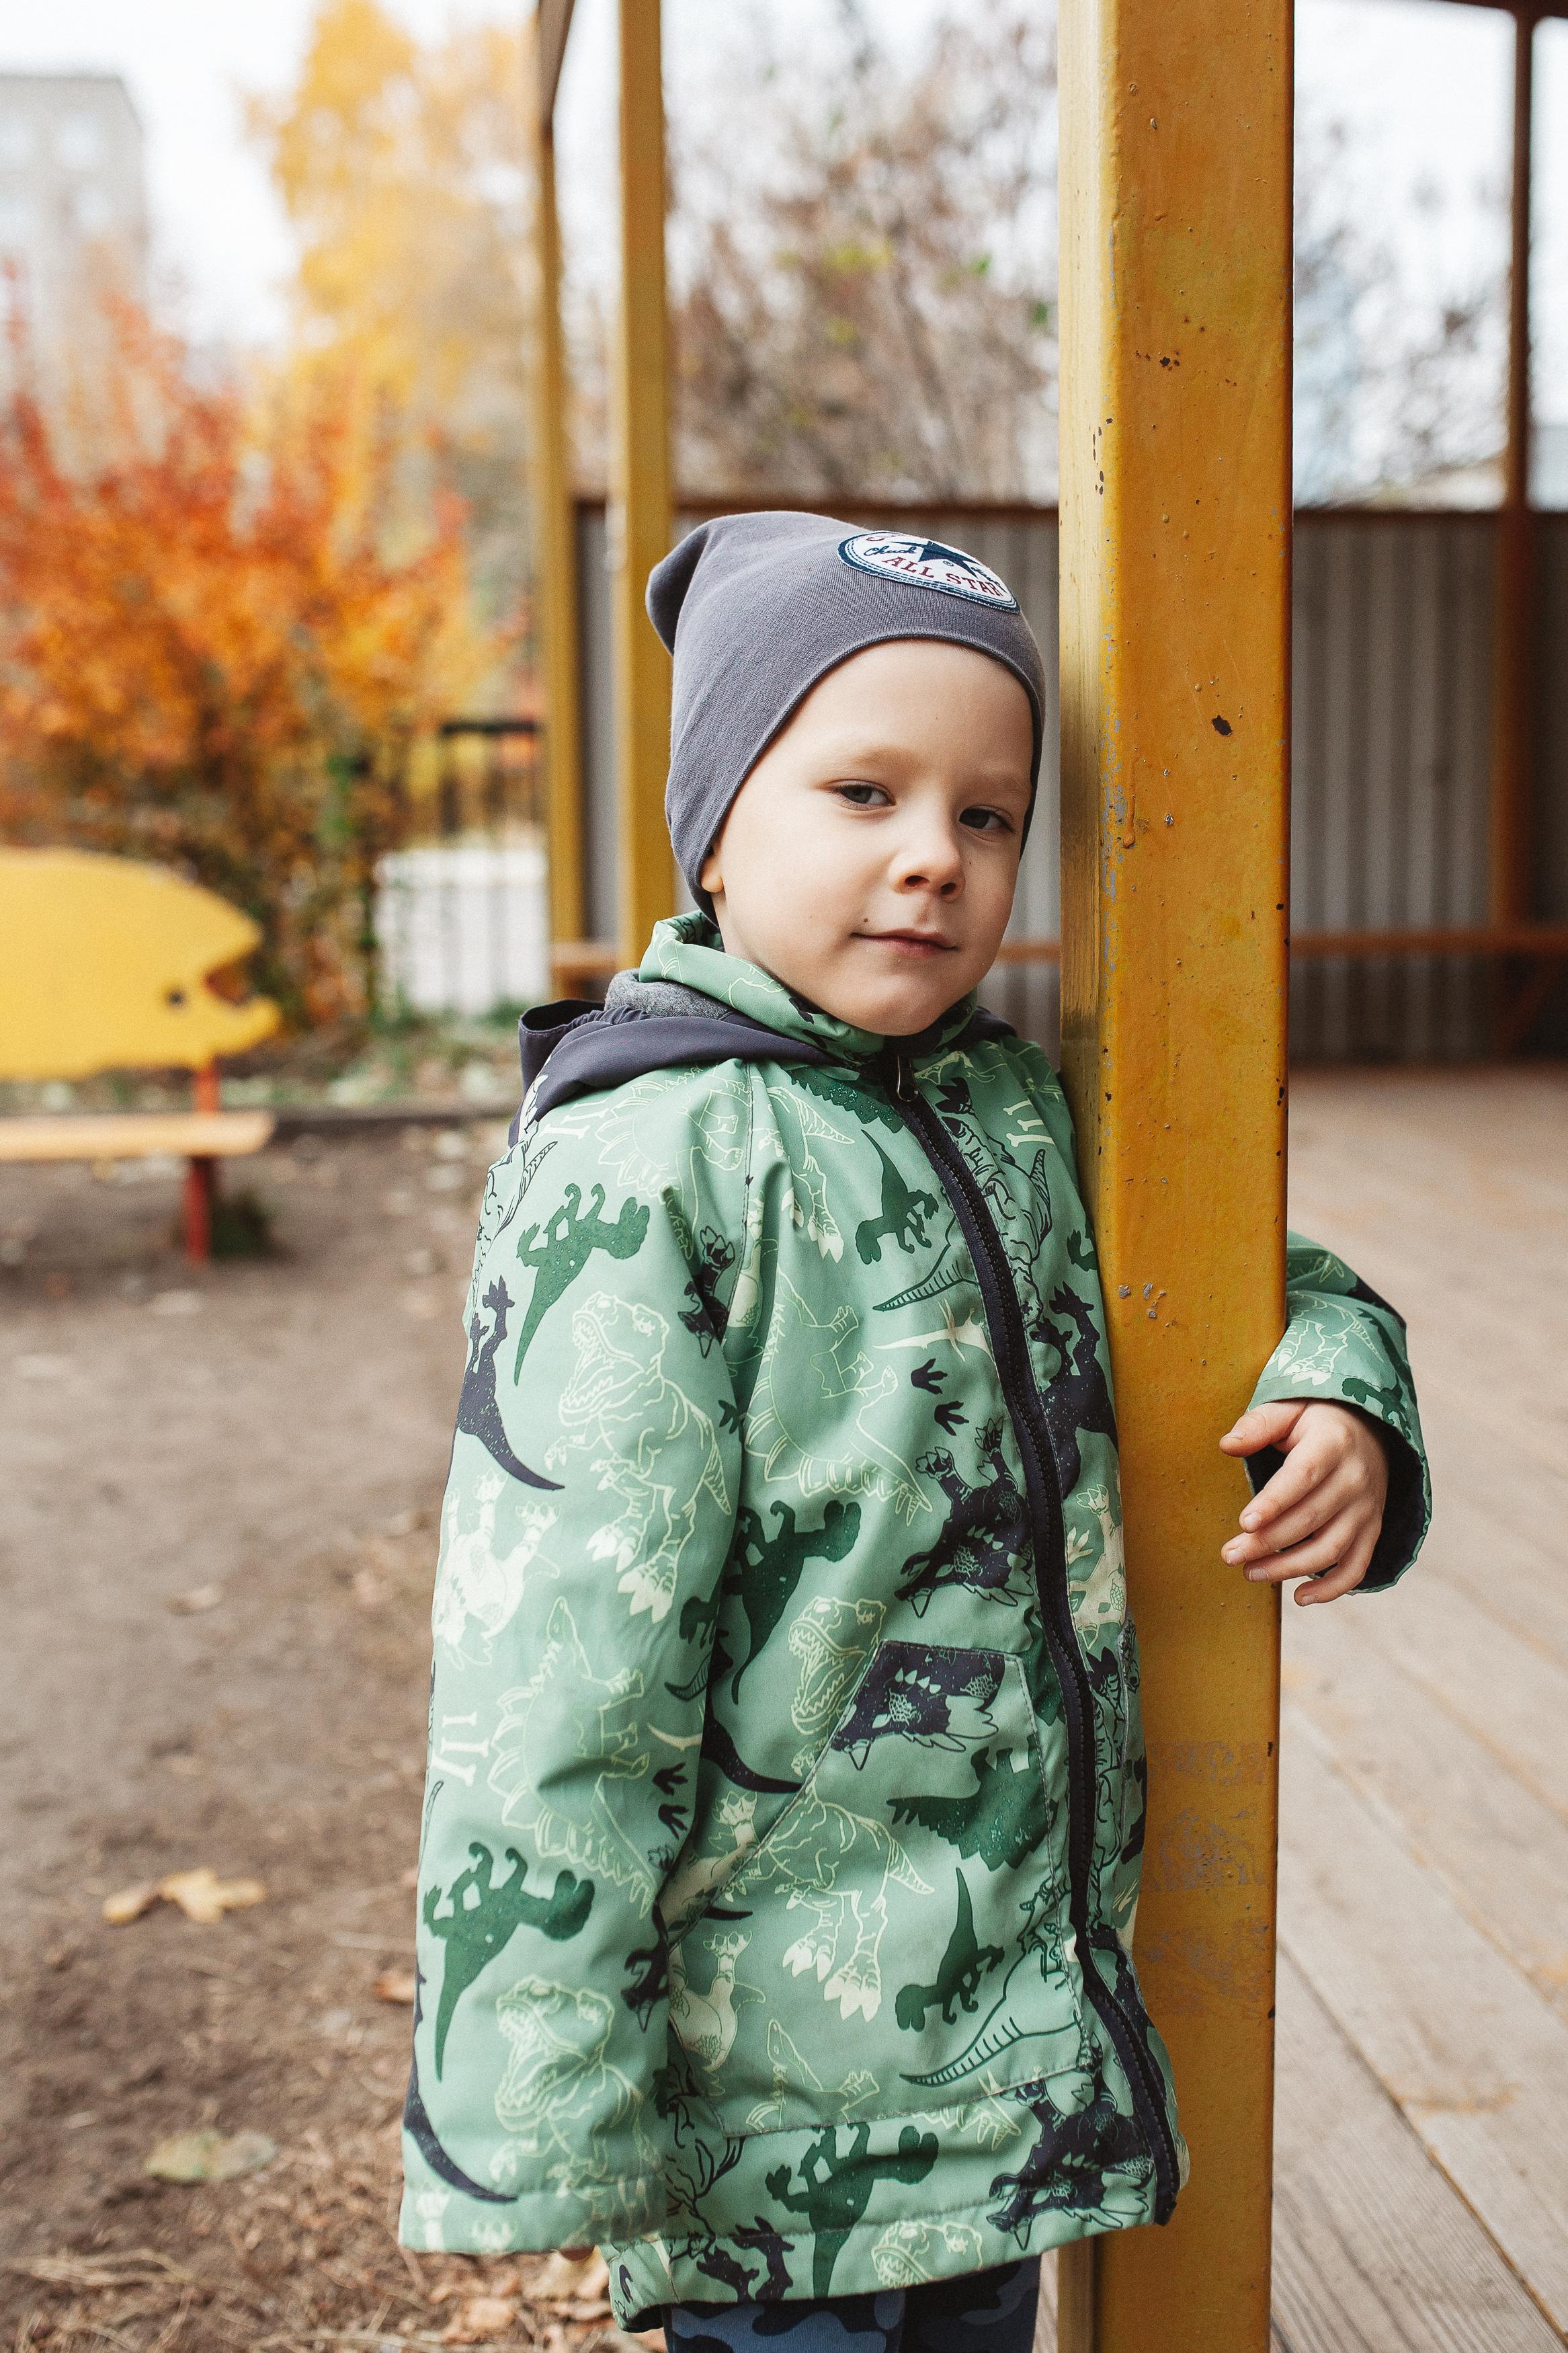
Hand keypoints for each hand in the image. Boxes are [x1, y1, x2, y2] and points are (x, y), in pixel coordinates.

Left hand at [1218, 1399, 1387, 1604]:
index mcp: (1332, 1443)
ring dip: (1289, 1568)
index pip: (1302, 1477)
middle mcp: (1355, 1478)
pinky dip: (1332, 1588)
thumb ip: (1258, 1425)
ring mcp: (1366, 1508)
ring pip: (1330, 1548)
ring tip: (1250, 1573)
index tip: (1244, 1522)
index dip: (1274, 1502)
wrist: (1368, 1430)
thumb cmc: (1314, 1420)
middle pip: (1310, 1518)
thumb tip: (1227, 1444)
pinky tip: (1299, 1597)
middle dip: (1267, 1542)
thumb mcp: (1289, 1409)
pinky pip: (1356, 1566)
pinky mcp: (1371, 1530)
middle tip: (1229, 1555)